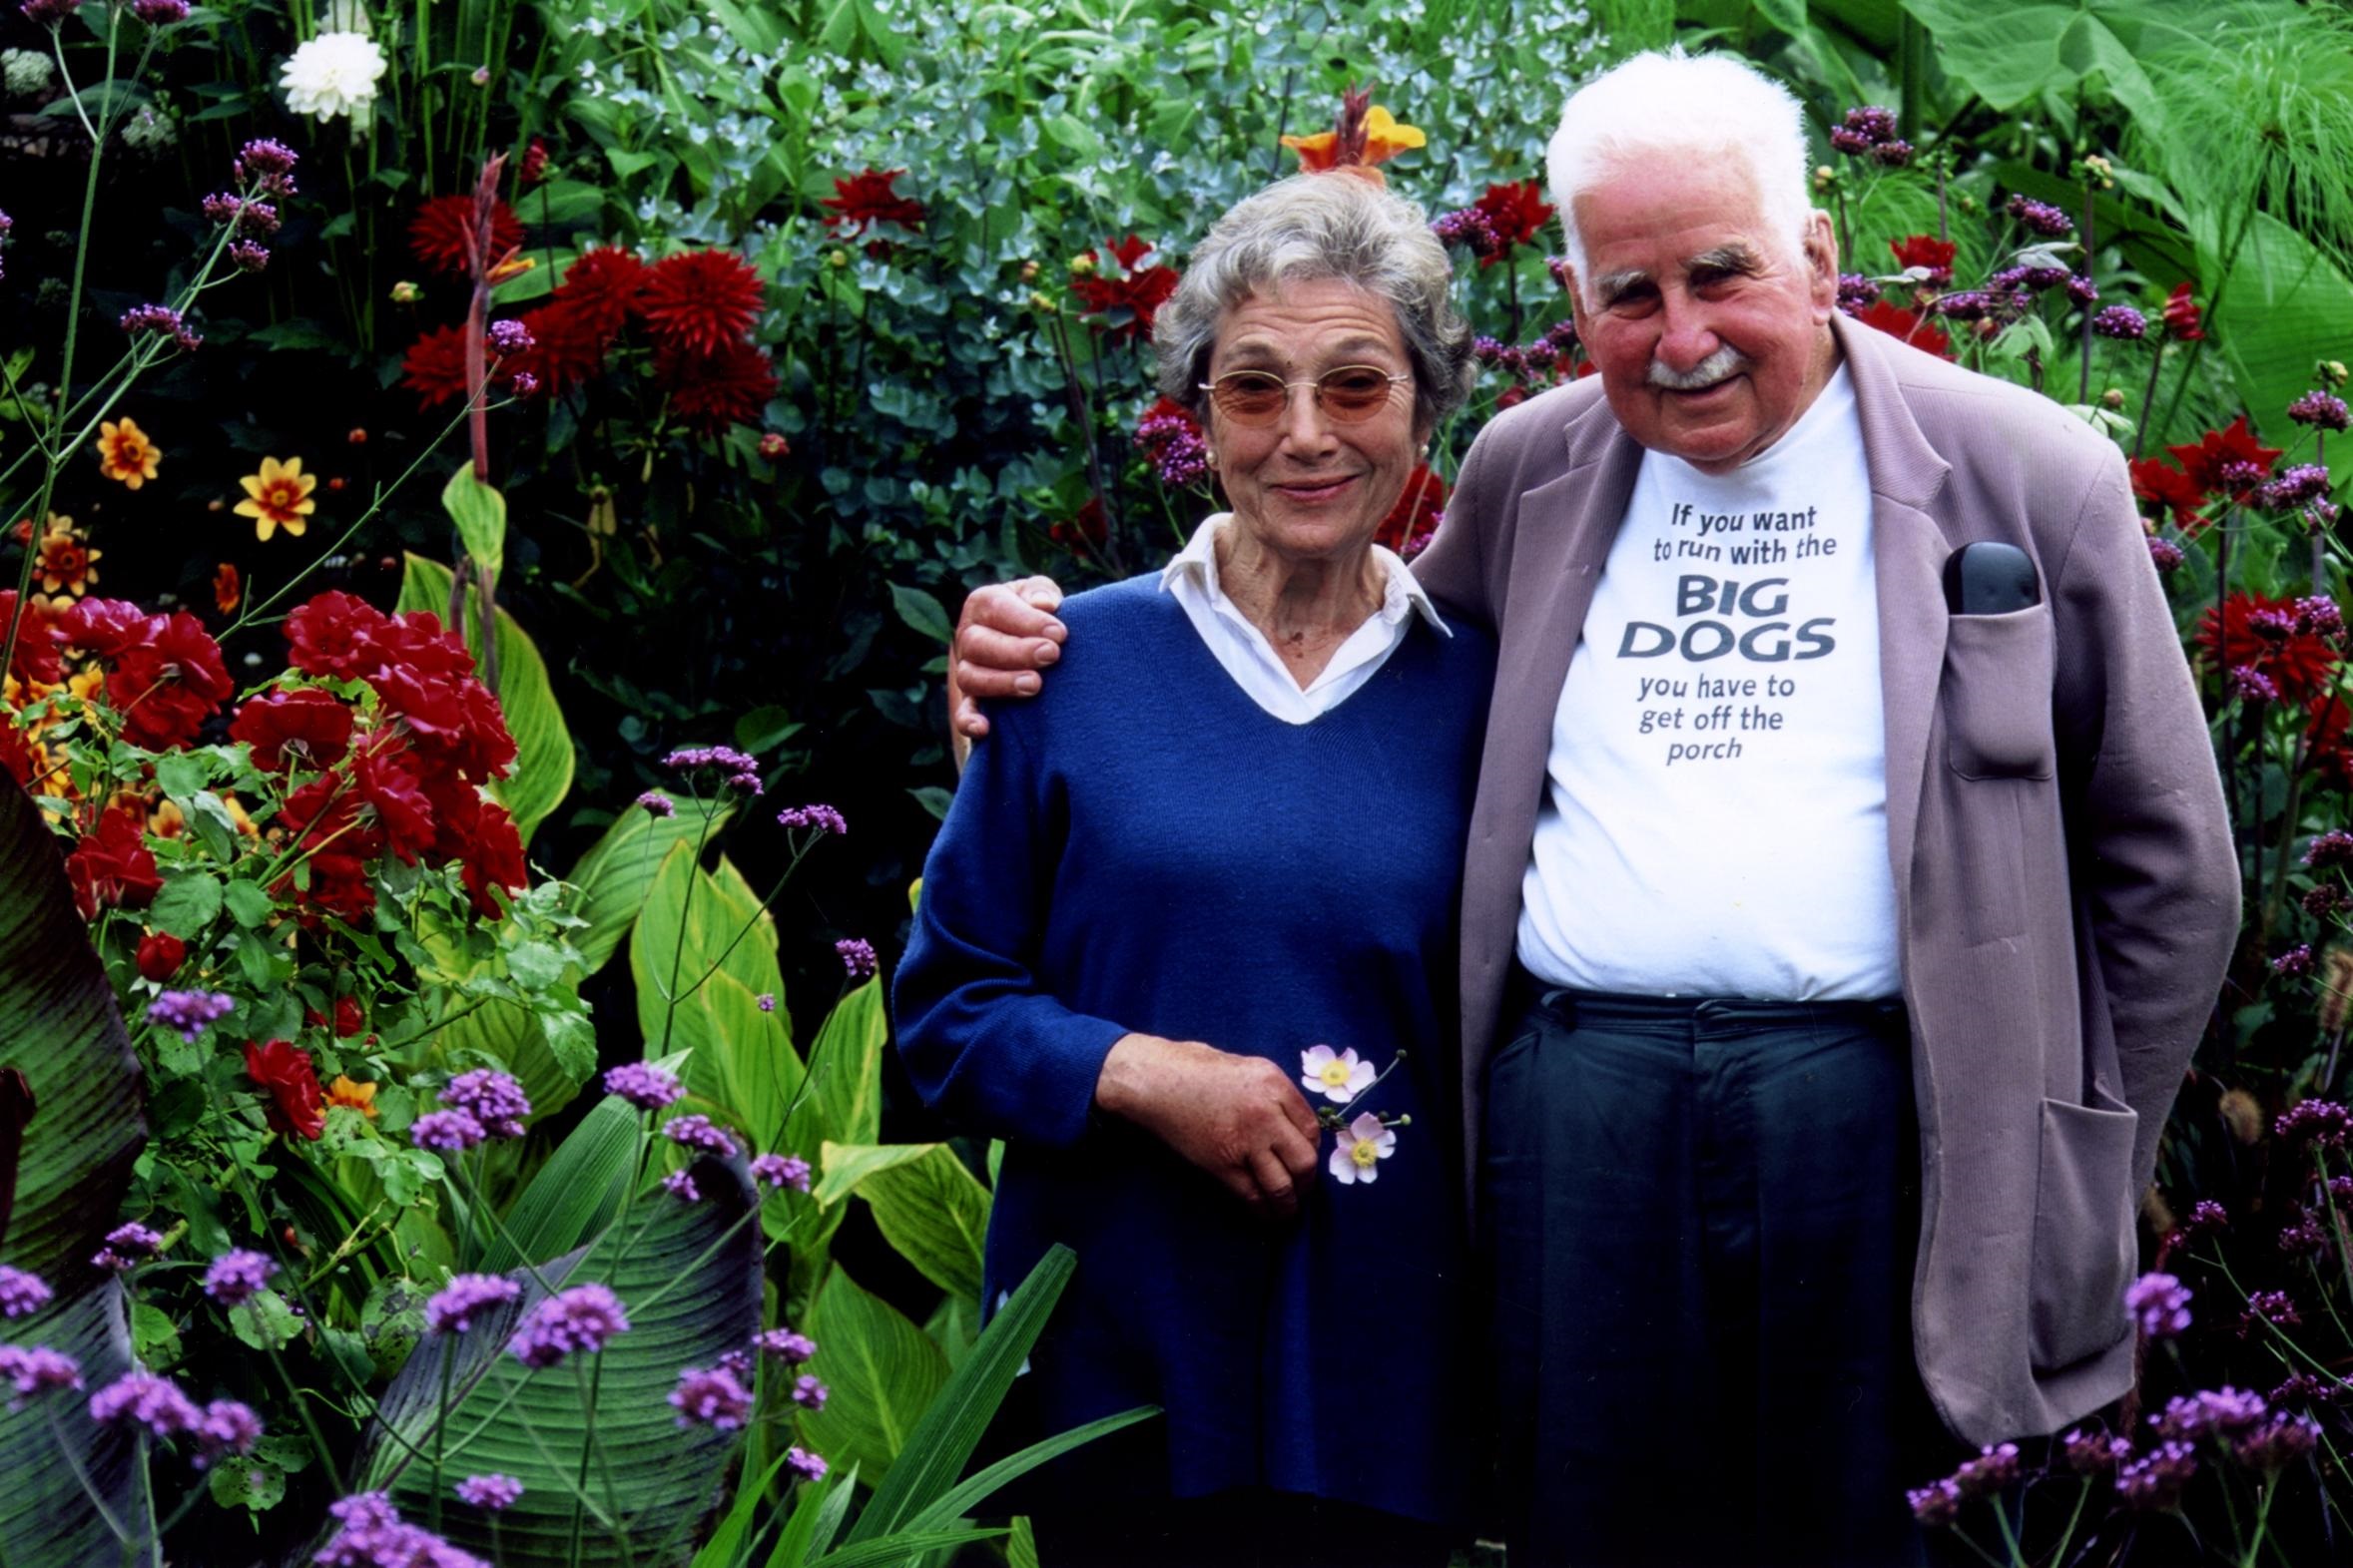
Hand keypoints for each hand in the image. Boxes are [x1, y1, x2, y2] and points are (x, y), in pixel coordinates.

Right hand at [951, 577, 1066, 744]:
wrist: (1024, 640)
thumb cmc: (1037, 612)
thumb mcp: (1040, 594)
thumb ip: (1041, 592)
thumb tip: (1044, 604)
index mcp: (984, 604)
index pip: (998, 609)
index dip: (1028, 621)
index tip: (1060, 633)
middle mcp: (968, 636)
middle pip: (979, 644)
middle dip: (1017, 651)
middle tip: (1051, 655)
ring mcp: (967, 669)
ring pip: (970, 677)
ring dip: (1001, 683)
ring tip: (1035, 685)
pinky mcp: (972, 699)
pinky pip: (962, 712)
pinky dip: (969, 720)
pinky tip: (985, 729)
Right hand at [1095, 1033, 1323, 1218]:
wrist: (1155, 1080)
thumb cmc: (1196, 1067)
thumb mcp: (1247, 1067)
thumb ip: (1273, 1093)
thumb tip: (1292, 1125)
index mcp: (1274, 1084)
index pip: (1311, 1128)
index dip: (1312, 1150)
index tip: (1304, 1159)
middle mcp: (1266, 1113)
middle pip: (1304, 1161)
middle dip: (1307, 1181)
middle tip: (1302, 1188)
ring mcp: (1244, 1141)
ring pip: (1282, 1185)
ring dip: (1289, 1204)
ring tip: (1288, 1210)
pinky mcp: (1221, 1164)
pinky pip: (1252, 1195)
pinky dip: (1263, 1210)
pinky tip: (1265, 1213)